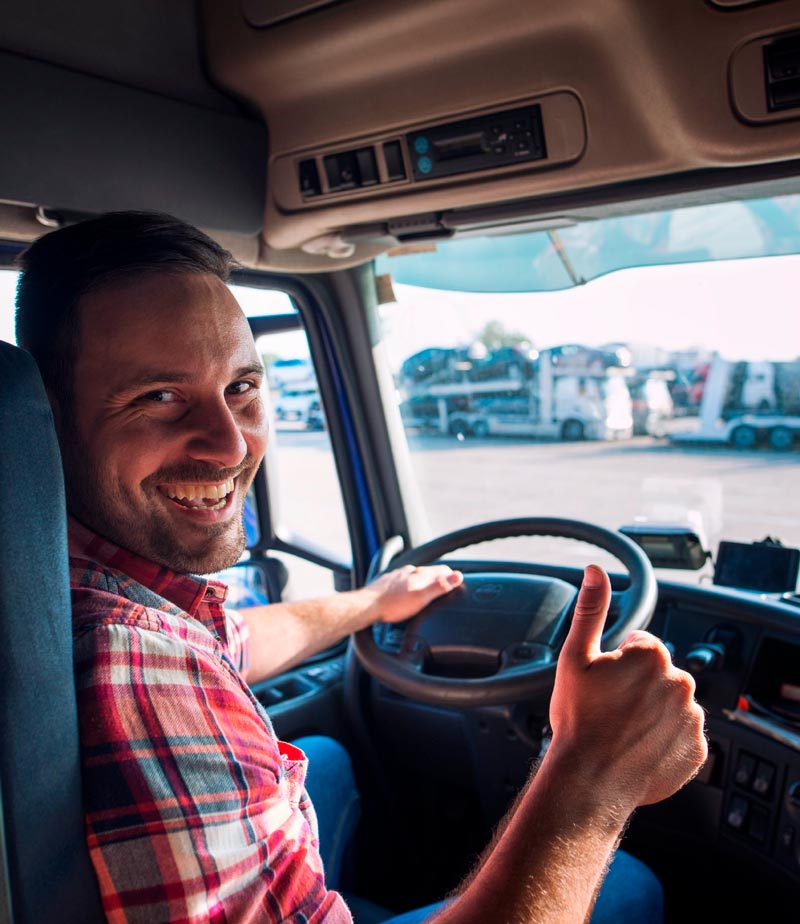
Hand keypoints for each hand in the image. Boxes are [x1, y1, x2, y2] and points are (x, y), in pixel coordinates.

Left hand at [362, 564, 462, 625]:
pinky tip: (406, 592)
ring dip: (422, 581)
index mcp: (419, 574)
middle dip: (437, 577)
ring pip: (414, 576)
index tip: (457, 580)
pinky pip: (402, 581)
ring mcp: (397, 576)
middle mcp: (408, 572)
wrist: (367, 606)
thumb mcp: (421, 597)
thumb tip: (457, 576)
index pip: (441, 570)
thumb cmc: (393, 604)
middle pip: (428, 572)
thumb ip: (440, 586)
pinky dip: (408, 586)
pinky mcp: (387, 583)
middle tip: (445, 584)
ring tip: (427, 588)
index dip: (451, 575)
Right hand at [548, 564, 707, 809]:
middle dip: (637, 684)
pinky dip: (664, 739)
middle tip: (610, 706)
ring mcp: (692, 718)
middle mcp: (681, 682)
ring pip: (670, 703)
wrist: (590, 779)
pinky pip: (682, 734)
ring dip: (652, 711)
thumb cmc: (579, 718)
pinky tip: (638, 746)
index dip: (617, 662)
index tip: (603, 683)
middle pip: (658, 673)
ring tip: (622, 729)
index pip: (640, 645)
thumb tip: (595, 571)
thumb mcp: (575, 657)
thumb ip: (591, 609)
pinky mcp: (697, 749)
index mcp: (653, 655)